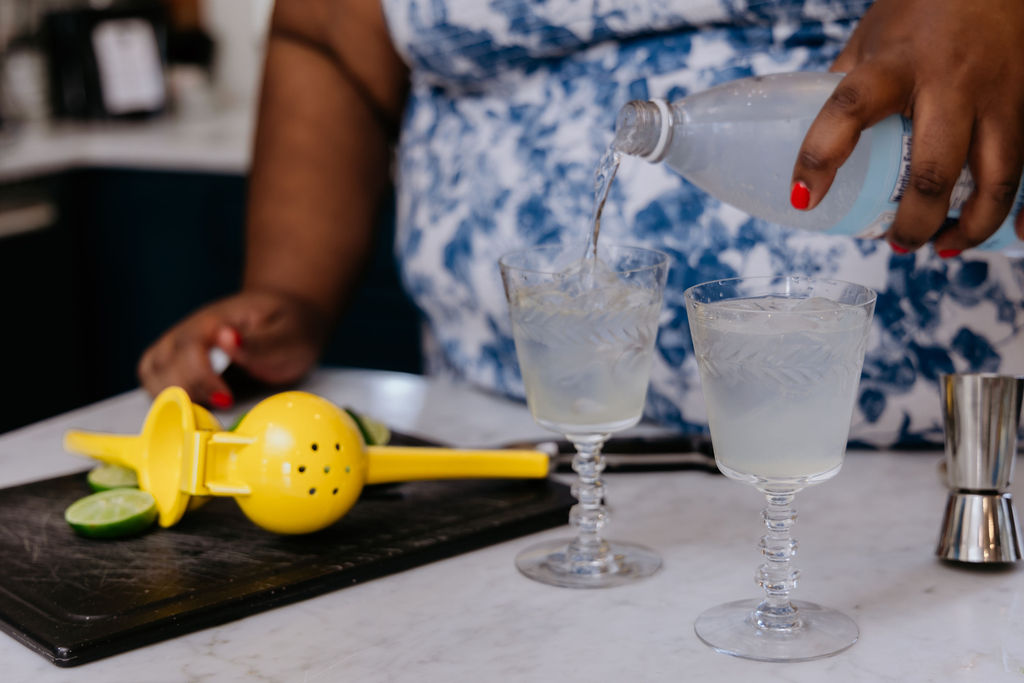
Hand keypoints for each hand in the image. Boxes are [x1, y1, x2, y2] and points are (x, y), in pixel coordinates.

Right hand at [137, 290, 329, 407]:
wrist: (283, 318)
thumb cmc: (288, 327)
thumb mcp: (287, 335)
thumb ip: (259, 343)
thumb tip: (225, 339)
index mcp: (216, 320)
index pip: (189, 348)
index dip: (201, 378)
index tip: (225, 399)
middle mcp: (189, 329)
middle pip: (162, 364)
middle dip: (187, 393)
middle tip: (220, 407)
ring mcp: (178, 343)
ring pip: (151, 372)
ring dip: (171, 397)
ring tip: (206, 407)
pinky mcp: (175, 358)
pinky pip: (152, 377)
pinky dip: (163, 395)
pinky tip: (193, 404)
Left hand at [791, 0, 1023, 253]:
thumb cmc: (926, 8)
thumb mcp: (872, 38)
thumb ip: (849, 86)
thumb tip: (812, 139)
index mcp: (897, 62)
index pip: (850, 108)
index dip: (821, 156)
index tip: (803, 197)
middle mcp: (952, 81)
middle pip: (933, 171)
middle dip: (913, 222)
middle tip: (895, 242)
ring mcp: (1001, 95)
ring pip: (995, 180)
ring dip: (967, 227)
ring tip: (941, 246)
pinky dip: (1022, 212)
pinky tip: (1006, 232)